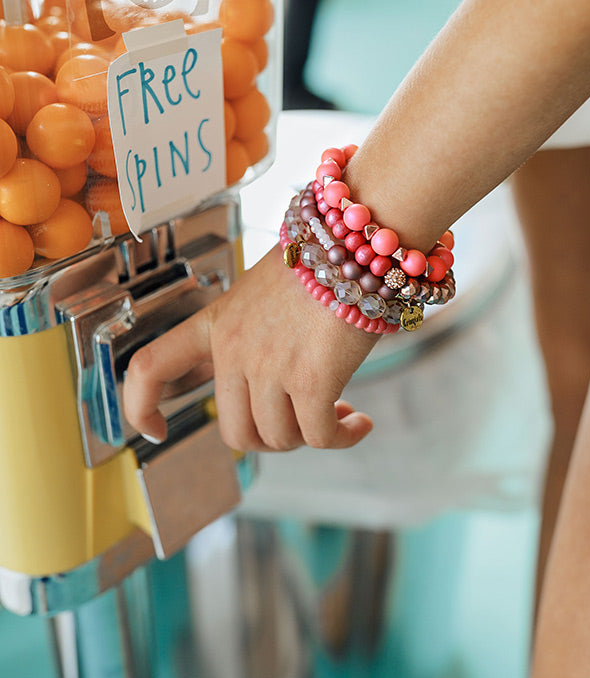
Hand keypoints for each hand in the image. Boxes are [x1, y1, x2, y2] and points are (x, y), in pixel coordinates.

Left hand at [123, 244, 376, 450]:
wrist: (354, 239)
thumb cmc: (318, 261)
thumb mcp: (261, 292)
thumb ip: (247, 334)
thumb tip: (255, 382)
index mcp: (215, 323)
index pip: (150, 366)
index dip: (141, 406)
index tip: (155, 431)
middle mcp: (234, 348)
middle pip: (234, 432)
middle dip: (271, 438)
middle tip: (300, 422)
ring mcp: (269, 367)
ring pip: (279, 439)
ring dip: (310, 436)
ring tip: (339, 411)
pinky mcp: (311, 381)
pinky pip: (321, 436)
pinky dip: (343, 437)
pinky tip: (359, 423)